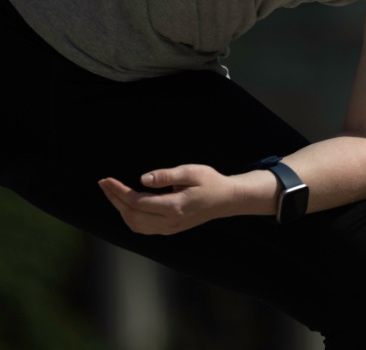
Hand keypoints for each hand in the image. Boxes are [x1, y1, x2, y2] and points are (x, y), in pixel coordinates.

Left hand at [98, 164, 255, 234]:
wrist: (225, 200)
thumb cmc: (210, 182)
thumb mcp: (192, 171)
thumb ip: (166, 175)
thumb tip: (142, 179)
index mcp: (174, 207)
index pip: (137, 202)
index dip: (119, 191)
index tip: (108, 180)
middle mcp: (168, 222)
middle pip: (131, 215)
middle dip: (114, 199)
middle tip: (104, 184)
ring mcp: (167, 229)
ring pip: (134, 224)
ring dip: (119, 209)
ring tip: (111, 193)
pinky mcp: (168, 230)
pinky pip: (141, 228)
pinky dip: (129, 217)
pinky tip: (126, 205)